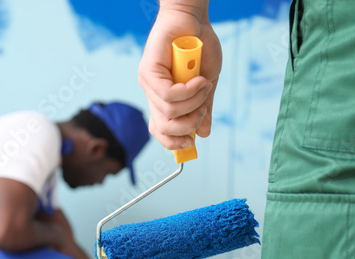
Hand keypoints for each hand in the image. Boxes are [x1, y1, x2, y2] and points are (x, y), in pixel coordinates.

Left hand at [138, 3, 221, 149]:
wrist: (194, 20)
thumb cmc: (200, 49)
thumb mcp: (207, 85)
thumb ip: (204, 109)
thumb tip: (204, 134)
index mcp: (163, 100)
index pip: (159, 131)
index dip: (174, 142)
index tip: (191, 142)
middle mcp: (152, 93)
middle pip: (162, 128)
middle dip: (188, 126)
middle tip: (203, 109)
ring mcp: (148, 82)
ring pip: (169, 112)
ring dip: (194, 103)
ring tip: (204, 85)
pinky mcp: (147, 70)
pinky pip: (168, 94)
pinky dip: (189, 91)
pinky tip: (200, 80)